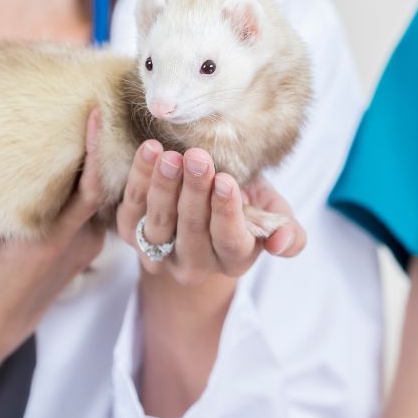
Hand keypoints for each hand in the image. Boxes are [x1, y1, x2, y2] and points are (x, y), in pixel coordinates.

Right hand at [0, 109, 106, 388]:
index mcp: (55, 239)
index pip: (92, 185)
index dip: (97, 146)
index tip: (97, 110)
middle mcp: (78, 246)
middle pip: (103, 188)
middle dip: (98, 150)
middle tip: (89, 109)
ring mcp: (82, 255)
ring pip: (100, 204)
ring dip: (94, 172)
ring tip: (83, 133)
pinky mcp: (78, 260)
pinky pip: (93, 218)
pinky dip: (88, 194)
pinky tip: (72, 172)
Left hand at [117, 140, 304, 286]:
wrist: (203, 196)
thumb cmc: (243, 200)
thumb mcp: (271, 211)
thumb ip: (287, 229)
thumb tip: (280, 243)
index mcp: (234, 260)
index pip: (231, 242)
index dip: (227, 213)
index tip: (226, 180)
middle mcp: (194, 265)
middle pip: (192, 231)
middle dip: (194, 192)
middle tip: (198, 158)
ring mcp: (158, 253)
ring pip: (159, 223)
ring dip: (164, 187)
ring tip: (171, 157)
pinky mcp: (130, 234)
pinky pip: (132, 209)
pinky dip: (139, 180)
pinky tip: (150, 152)